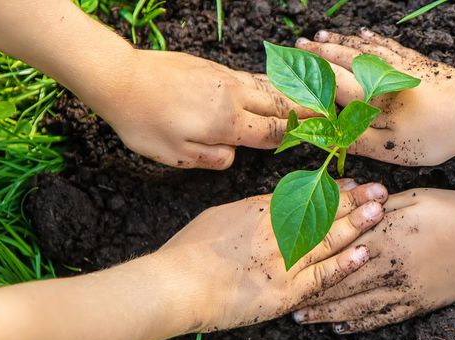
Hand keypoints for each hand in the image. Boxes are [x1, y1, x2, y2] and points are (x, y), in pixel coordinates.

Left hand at [84, 49, 307, 169]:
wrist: (121, 79)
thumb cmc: (144, 123)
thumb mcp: (176, 156)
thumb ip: (213, 158)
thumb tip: (233, 154)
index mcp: (228, 123)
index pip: (274, 132)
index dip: (300, 137)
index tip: (323, 138)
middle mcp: (233, 96)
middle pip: (280, 105)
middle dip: (309, 111)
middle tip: (333, 115)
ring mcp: (225, 78)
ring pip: (268, 86)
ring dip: (294, 94)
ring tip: (316, 98)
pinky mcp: (213, 67)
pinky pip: (251, 76)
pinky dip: (271, 83)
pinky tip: (276, 86)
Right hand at [154, 180, 388, 331]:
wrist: (176, 285)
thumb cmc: (188, 251)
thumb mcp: (220, 217)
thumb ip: (251, 211)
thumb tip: (270, 206)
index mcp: (260, 211)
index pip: (305, 196)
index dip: (331, 190)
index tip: (351, 184)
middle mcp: (277, 232)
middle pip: (323, 212)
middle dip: (354, 201)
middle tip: (379, 190)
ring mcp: (284, 262)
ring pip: (329, 240)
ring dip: (357, 225)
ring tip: (379, 212)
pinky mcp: (285, 292)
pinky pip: (321, 277)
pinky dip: (344, 265)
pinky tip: (363, 253)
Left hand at [291, 189, 454, 333]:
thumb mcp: (416, 198)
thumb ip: (383, 204)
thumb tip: (357, 202)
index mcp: (384, 235)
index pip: (339, 247)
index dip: (312, 257)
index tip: (288, 262)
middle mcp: (386, 265)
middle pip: (340, 281)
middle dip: (310, 292)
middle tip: (285, 300)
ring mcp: (400, 288)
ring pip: (355, 304)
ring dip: (326, 313)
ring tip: (303, 318)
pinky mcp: (414, 303)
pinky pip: (380, 317)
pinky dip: (358, 324)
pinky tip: (341, 328)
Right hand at [295, 29, 454, 165]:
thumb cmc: (431, 134)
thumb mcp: (389, 148)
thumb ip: (355, 139)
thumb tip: (325, 135)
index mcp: (367, 97)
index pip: (330, 79)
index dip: (309, 72)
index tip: (291, 63)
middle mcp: (377, 75)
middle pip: (342, 57)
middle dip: (319, 51)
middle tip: (300, 45)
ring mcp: (397, 64)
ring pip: (361, 47)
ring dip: (339, 41)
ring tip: (321, 35)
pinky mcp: (415, 62)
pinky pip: (385, 44)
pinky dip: (370, 38)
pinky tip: (362, 33)